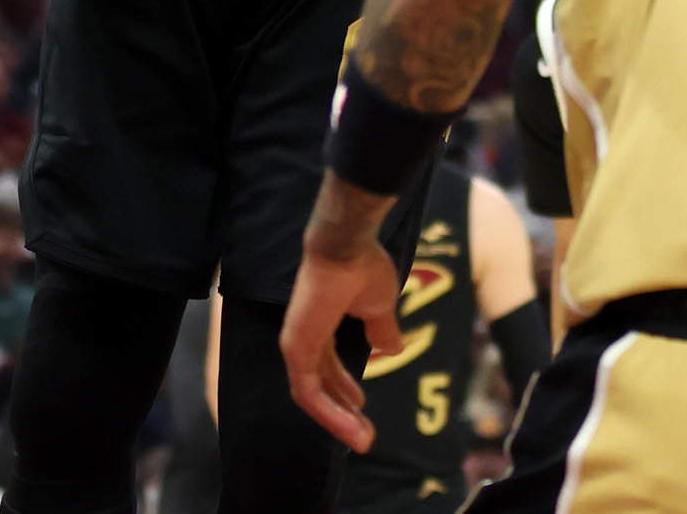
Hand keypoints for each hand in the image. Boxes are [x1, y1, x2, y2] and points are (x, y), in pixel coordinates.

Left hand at [280, 202, 405, 450]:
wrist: (348, 245)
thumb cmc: (363, 266)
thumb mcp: (380, 305)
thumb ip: (382, 329)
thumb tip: (391, 350)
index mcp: (320, 321)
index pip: (326, 364)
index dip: (344, 387)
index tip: (362, 406)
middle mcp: (304, 334)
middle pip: (320, 383)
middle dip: (342, 410)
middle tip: (364, 435)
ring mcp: (296, 342)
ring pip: (313, 395)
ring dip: (338, 420)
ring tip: (363, 440)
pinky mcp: (296, 349)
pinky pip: (309, 393)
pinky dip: (330, 414)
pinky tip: (352, 427)